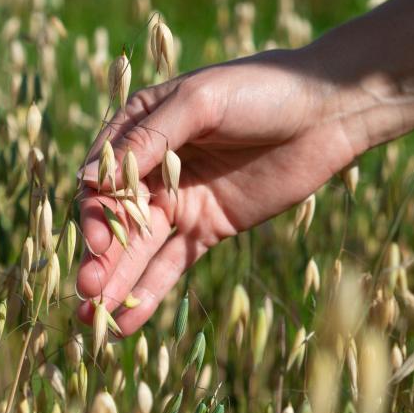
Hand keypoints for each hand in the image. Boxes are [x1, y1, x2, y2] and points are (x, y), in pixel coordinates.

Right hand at [75, 48, 375, 334]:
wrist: (325, 113)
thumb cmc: (260, 90)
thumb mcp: (200, 102)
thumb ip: (149, 139)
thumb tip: (88, 180)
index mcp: (142, 127)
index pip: (102, 176)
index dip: (94, 211)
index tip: (97, 240)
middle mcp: (155, 167)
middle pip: (116, 218)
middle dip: (100, 256)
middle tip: (88, 292)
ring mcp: (183, 200)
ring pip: (140, 248)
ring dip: (117, 282)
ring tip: (93, 320)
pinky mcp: (210, 228)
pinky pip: (173, 264)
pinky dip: (151, 292)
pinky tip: (128, 321)